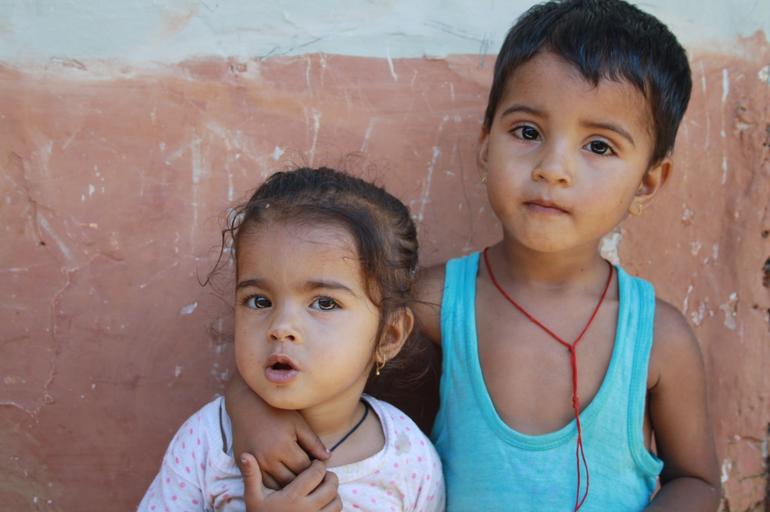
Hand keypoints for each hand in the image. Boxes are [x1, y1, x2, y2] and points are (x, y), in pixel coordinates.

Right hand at [226, 372, 328, 488]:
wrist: (247, 406)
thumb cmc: (276, 413)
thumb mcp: (298, 424)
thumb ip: (313, 442)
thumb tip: (327, 457)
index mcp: (283, 447)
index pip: (305, 468)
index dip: (315, 469)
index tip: (319, 468)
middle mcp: (267, 459)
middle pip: (291, 481)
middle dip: (303, 480)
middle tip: (311, 477)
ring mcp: (254, 464)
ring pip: (276, 486)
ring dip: (289, 486)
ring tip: (298, 480)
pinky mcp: (243, 466)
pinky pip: (262, 484)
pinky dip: (273, 485)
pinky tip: (282, 478)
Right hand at [241, 453, 341, 511]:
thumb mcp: (252, 496)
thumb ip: (252, 476)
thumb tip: (246, 455)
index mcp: (291, 497)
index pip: (315, 474)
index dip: (319, 465)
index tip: (316, 463)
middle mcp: (306, 509)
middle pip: (330, 487)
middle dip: (330, 477)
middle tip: (324, 474)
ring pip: (336, 502)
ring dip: (334, 493)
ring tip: (325, 488)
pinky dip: (334, 507)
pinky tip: (325, 503)